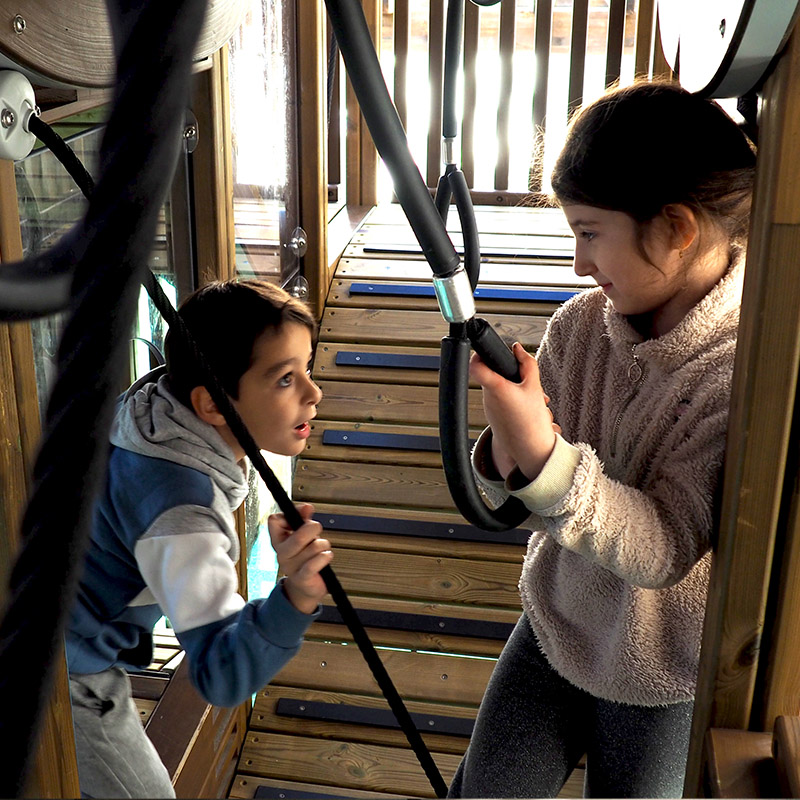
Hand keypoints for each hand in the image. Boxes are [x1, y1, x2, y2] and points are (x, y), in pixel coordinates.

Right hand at [268, 503, 331, 614]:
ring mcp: (290, 566)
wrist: (306, 587)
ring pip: (313, 547)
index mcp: (279, 540)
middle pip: (298, 535)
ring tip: (322, 549)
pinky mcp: (302, 578)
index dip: (289, 515)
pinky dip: (324, 557)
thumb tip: (307, 507)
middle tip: (317, 531)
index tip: (302, 515)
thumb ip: (304, 520)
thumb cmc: (306, 558)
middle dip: (313, 530)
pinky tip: (326, 556)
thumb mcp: (305, 537)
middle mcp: (282, 553)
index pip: (274, 521)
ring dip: (323, 545)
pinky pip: (314, 563)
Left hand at [470, 342, 558, 481]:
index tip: (486, 350)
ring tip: (534, 400)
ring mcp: (489, 409)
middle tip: (526, 380)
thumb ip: (527, 364)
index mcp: (496, 388)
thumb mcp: (534, 387)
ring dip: (517, 390)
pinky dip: (515, 401)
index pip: (475, 365)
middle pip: (493, 376)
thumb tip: (517, 349)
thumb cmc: (532, 421)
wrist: (531, 452)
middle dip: (511, 375)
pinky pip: (502, 402)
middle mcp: (488, 398)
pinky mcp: (494, 418)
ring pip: (500, 389)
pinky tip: (530, 409)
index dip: (478, 354)